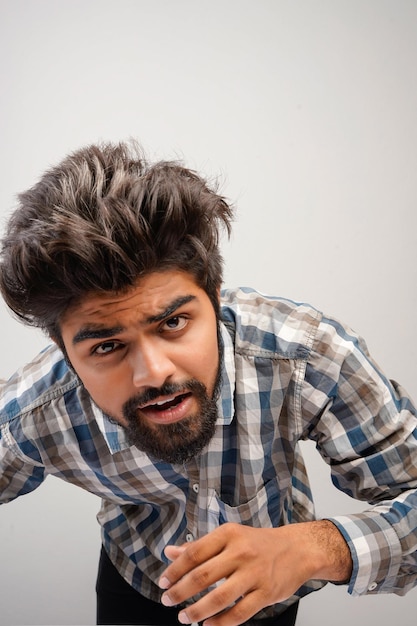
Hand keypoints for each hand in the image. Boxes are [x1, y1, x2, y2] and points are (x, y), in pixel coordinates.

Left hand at [159, 521, 351, 625]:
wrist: (297, 549)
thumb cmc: (258, 543)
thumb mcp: (229, 537)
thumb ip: (200, 546)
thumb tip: (170, 553)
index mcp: (228, 534)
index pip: (194, 553)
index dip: (175, 570)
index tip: (163, 582)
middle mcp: (240, 552)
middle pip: (202, 576)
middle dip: (180, 592)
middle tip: (167, 601)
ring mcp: (254, 573)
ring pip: (219, 598)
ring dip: (197, 611)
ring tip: (184, 617)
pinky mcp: (266, 593)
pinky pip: (239, 613)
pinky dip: (221, 623)